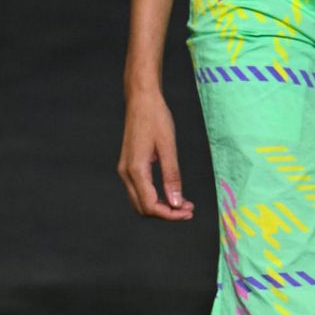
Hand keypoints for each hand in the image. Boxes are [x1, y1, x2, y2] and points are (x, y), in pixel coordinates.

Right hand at [118, 85, 194, 220]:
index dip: (170, 214)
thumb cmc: (156, 118)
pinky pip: (140, 190)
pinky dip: (155, 197)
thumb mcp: (168, 147)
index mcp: (135, 170)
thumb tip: (176, 203)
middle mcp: (126, 173)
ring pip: (140, 202)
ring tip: (183, 203)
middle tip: (189, 209)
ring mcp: (125, 170)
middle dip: (166, 213)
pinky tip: (171, 193)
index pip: (151, 206)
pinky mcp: (129, 165)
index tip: (189, 211)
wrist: (141, 99)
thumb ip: (172, 177)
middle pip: (143, 208)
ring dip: (161, 207)